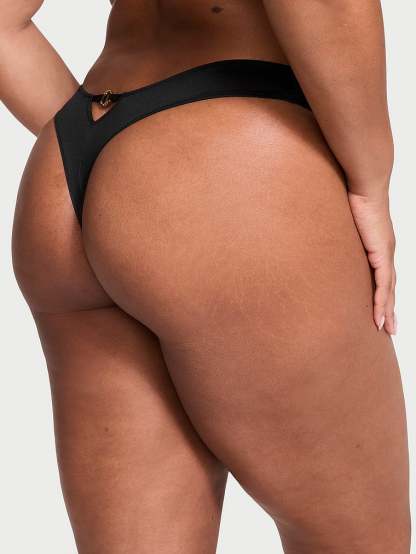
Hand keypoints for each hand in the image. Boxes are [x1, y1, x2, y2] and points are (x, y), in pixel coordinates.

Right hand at [347, 190, 396, 334]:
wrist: (366, 185)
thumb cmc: (353, 197)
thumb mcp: (342, 222)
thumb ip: (335, 232)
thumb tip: (317, 234)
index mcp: (378, 247)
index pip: (382, 276)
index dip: (382, 294)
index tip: (380, 309)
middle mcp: (386, 253)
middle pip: (389, 288)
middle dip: (389, 308)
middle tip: (389, 328)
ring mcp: (386, 255)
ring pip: (389, 290)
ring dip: (388, 311)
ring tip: (386, 329)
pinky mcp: (382, 254)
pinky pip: (383, 285)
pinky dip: (382, 302)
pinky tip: (379, 317)